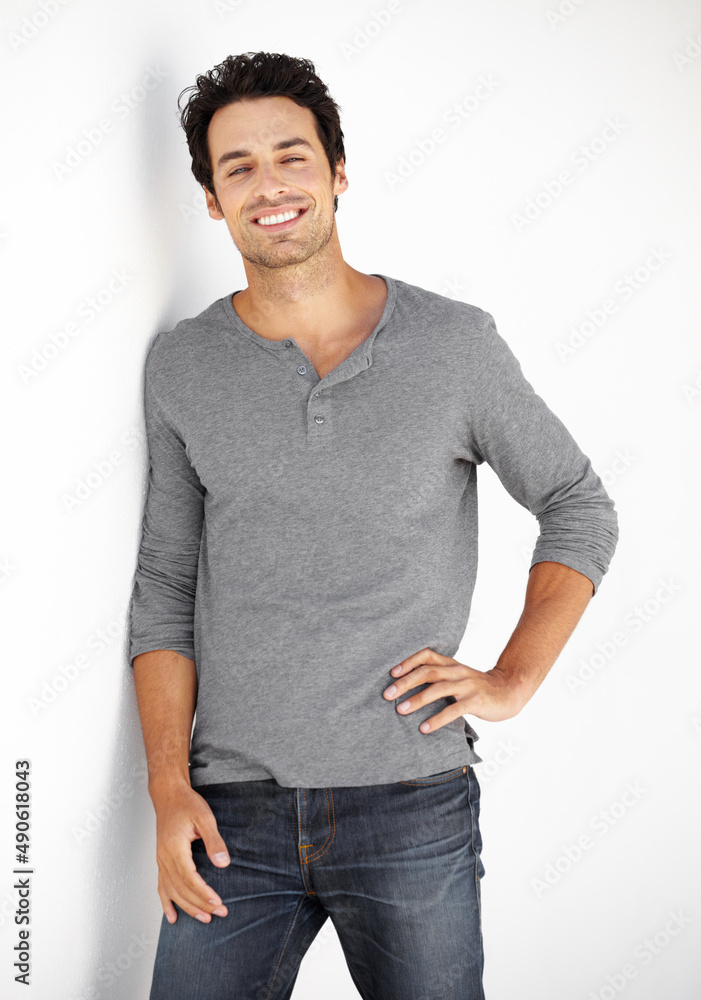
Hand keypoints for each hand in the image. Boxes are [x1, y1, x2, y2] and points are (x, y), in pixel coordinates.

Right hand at [150, 782, 230, 923]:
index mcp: (174, 847)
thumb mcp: (205, 817)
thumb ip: (214, 841)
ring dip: (187, 907)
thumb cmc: (186, 804)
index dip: (203, 892)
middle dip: (200, 904)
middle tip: (219, 913)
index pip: (189, 878)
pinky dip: (166, 903)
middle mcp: (164, 857)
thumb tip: (223, 864)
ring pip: (172, 891)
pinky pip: (162, 887)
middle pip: (181, 889)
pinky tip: (172, 917)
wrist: (168, 795)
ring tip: (204, 918)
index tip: (218, 902)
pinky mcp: (161, 861)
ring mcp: (161, 861)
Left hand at [382, 648, 531, 731]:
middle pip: (427, 672)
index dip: (408, 663)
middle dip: (405, 683)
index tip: (391, 673)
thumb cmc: (478, 687)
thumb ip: (440, 678)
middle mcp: (457, 671)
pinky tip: (424, 728)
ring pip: (438, 689)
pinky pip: (453, 710)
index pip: (426, 656)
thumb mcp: (458, 677)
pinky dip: (437, 719)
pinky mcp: (476, 701)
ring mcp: (467, 685)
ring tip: (400, 710)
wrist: (510, 690)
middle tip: (387, 695)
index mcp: (451, 664)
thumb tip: (409, 687)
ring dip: (417, 700)